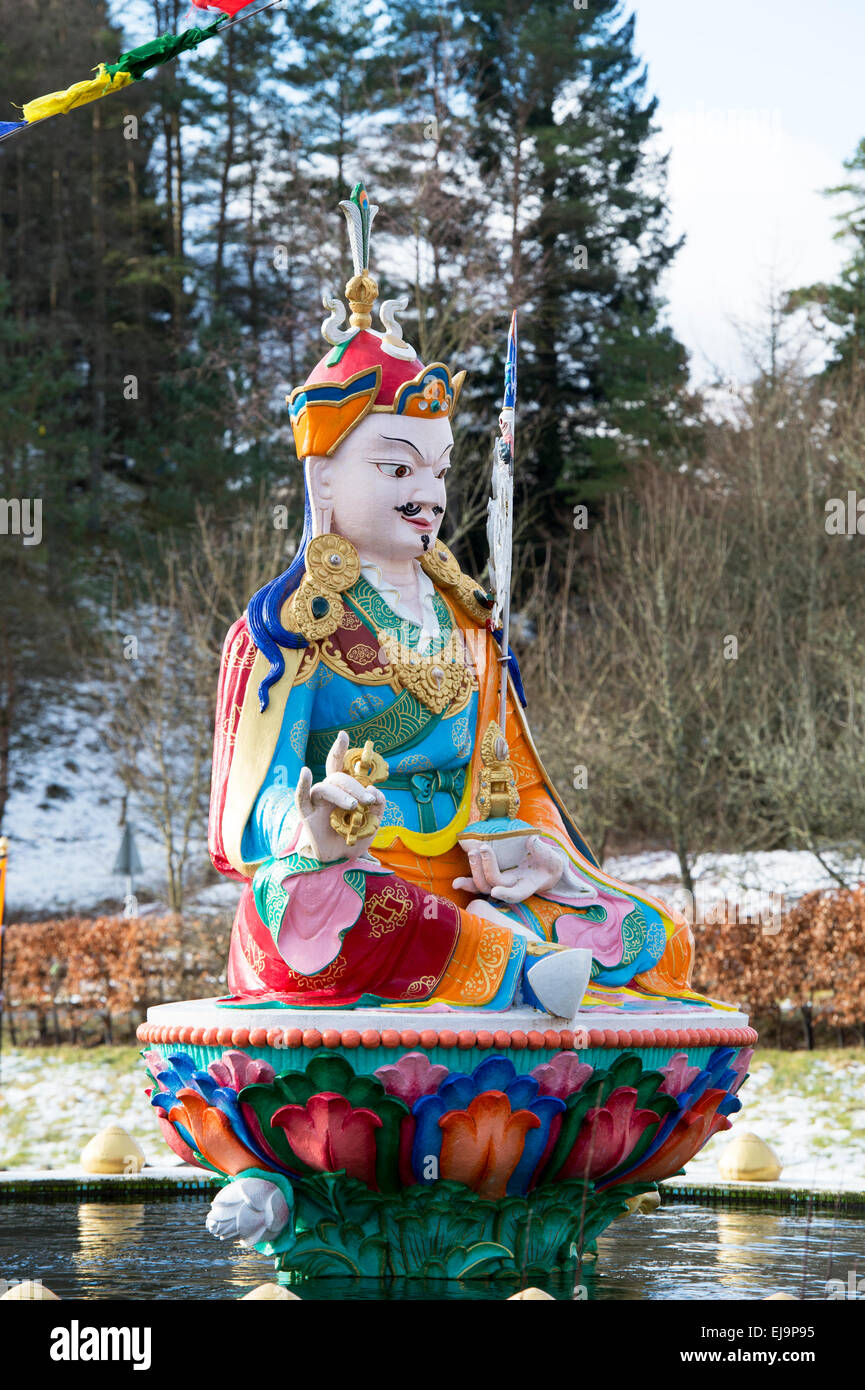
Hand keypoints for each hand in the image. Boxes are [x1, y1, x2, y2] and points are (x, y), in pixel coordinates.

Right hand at [295, 730, 385, 862]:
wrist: (340, 862)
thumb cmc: (354, 838)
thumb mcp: (373, 823)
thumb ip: (379, 806)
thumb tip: (375, 790)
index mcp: (344, 790)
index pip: (341, 766)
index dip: (339, 749)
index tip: (343, 734)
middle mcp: (329, 792)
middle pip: (338, 777)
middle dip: (356, 786)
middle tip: (368, 801)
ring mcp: (317, 802)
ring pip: (325, 787)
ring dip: (341, 793)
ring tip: (354, 806)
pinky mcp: (307, 814)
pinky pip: (301, 797)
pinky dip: (302, 784)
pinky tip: (305, 773)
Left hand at [453, 834, 565, 904]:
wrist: (544, 870)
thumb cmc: (549, 864)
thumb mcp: (553, 858)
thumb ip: (542, 851)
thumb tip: (531, 842)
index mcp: (527, 885)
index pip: (516, 894)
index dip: (507, 894)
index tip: (497, 891)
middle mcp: (511, 888)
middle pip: (495, 885)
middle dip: (487, 868)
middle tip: (484, 849)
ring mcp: (500, 884)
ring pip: (483, 886)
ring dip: (475, 870)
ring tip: (472, 852)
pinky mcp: (491, 879)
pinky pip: (477, 884)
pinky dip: (467, 884)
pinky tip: (456, 884)